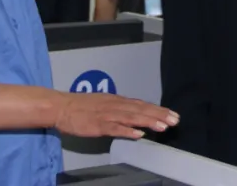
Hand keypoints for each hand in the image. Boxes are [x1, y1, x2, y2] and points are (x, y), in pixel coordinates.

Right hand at [54, 92, 178, 139]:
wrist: (61, 107)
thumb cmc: (82, 107)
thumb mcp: (105, 104)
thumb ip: (120, 110)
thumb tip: (136, 117)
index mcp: (118, 101)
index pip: (142, 105)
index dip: (158, 110)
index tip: (172, 114)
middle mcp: (115, 105)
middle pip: (140, 110)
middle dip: (159, 115)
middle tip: (175, 120)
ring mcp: (107, 115)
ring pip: (131, 118)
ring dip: (148, 121)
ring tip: (163, 126)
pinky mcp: (98, 125)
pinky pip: (114, 128)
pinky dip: (127, 131)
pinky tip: (138, 135)